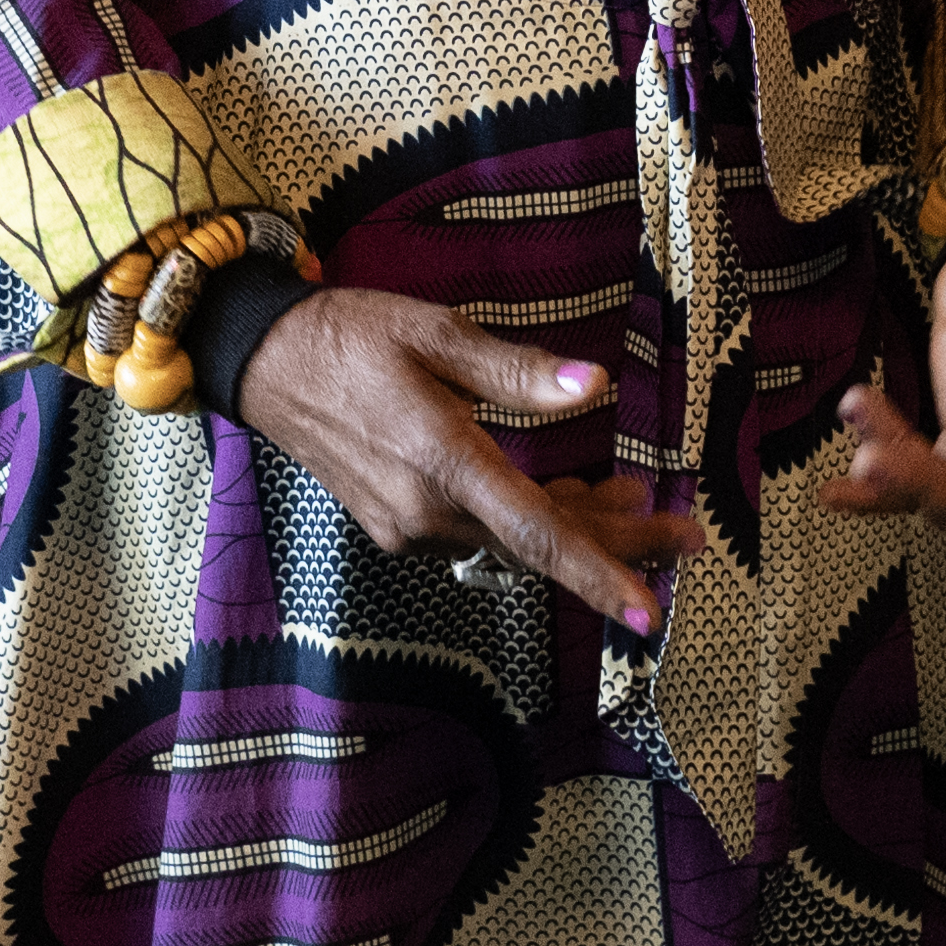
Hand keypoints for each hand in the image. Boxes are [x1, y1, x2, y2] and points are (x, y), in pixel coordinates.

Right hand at [233, 290, 706, 632]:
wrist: (262, 363)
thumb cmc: (347, 335)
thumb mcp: (435, 333)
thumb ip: (516, 370)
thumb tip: (592, 387)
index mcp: (440, 458)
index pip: (535, 532)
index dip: (598, 573)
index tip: (650, 613)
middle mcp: (424, 509)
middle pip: (538, 546)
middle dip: (616, 544)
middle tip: (683, 533)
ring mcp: (406, 526)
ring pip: (512, 543)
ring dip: (575, 529)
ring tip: (633, 499)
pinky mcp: (396, 525)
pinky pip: (479, 534)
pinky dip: (528, 522)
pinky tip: (563, 497)